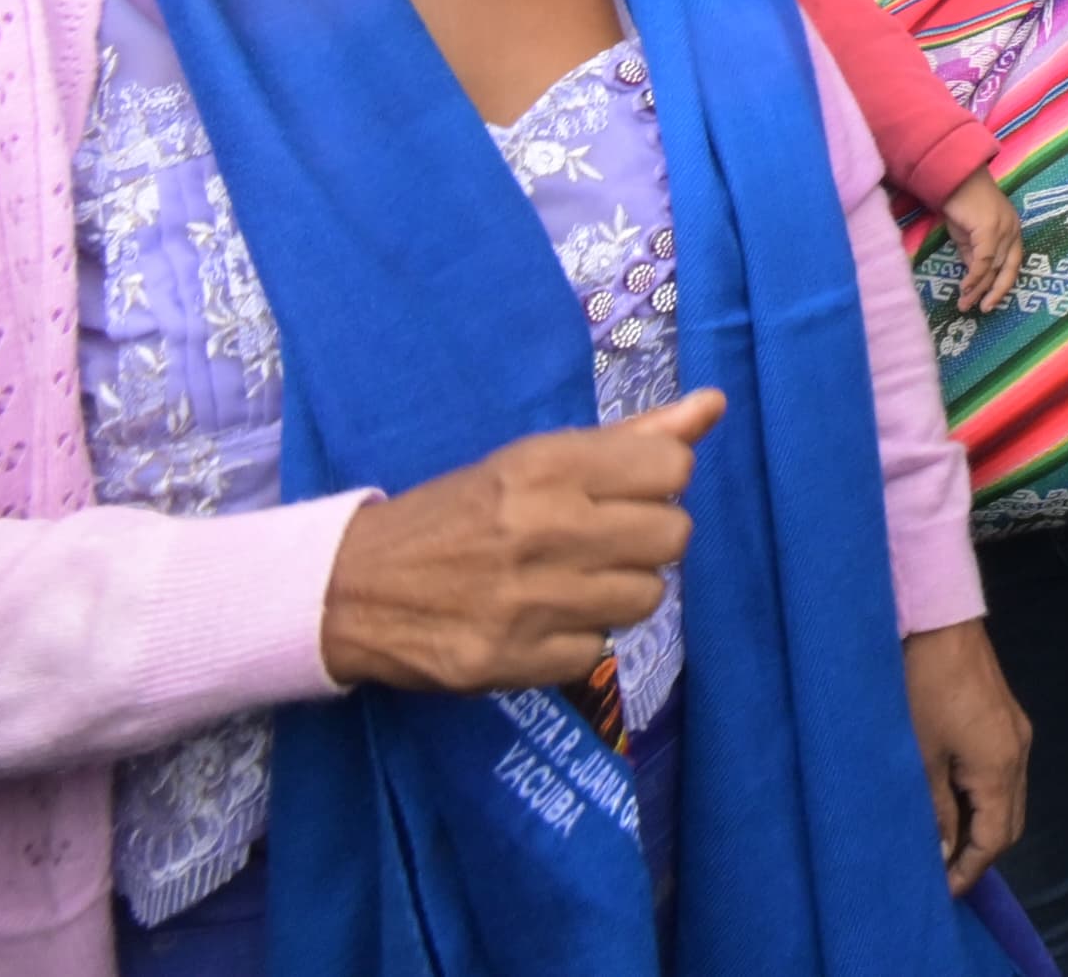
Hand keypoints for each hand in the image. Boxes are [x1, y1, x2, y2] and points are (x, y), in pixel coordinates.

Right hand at [318, 390, 722, 689]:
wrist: (352, 588)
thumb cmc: (457, 513)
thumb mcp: (533, 459)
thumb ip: (630, 437)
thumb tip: (715, 406)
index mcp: (546, 466)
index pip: (673, 469)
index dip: (660, 483)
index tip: (626, 493)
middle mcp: (543, 528)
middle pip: (673, 537)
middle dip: (647, 540)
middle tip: (602, 541)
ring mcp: (529, 600)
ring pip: (646, 598)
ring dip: (618, 592)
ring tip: (571, 581)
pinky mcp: (512, 662)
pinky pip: (598, 652)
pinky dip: (578, 640)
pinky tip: (540, 621)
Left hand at [898, 620, 1030, 894]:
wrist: (940, 623)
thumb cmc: (922, 690)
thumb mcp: (919, 757)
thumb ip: (934, 810)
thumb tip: (943, 853)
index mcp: (1000, 767)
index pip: (995, 838)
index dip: (969, 870)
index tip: (941, 892)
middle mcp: (1020, 754)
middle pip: (1010, 822)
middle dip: (980, 853)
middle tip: (942, 874)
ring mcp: (1017, 734)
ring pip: (1010, 798)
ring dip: (982, 825)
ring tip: (944, 842)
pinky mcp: (1007, 719)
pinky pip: (1004, 774)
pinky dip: (983, 798)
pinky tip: (952, 801)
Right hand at [936, 173, 1024, 315]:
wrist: (953, 178)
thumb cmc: (961, 203)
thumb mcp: (969, 236)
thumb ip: (975, 255)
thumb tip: (975, 279)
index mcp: (1013, 231)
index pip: (1014, 263)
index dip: (1004, 284)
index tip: (992, 301)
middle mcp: (1013, 230)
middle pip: (1008, 268)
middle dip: (996, 292)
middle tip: (984, 310)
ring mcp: (1004, 229)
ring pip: (993, 268)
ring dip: (978, 289)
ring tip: (965, 305)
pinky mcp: (990, 229)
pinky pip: (983, 261)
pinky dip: (974, 277)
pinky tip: (963, 288)